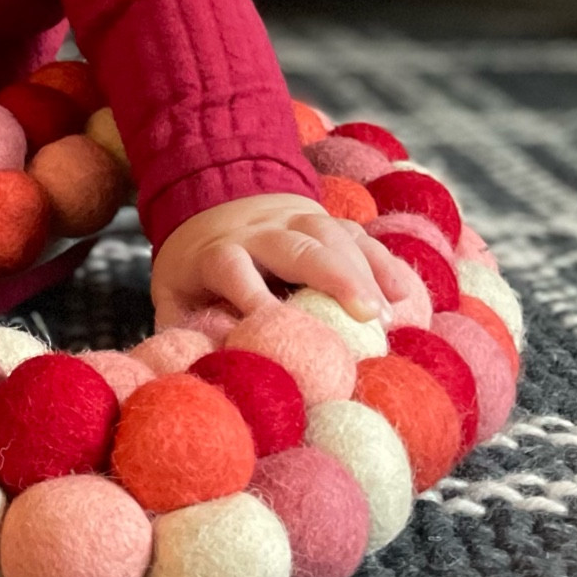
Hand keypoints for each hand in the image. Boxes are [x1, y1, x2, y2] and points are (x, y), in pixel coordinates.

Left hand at [151, 192, 418, 330]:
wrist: (212, 200)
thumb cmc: (196, 267)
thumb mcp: (173, 293)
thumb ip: (181, 331)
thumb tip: (192, 376)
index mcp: (218, 251)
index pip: (234, 269)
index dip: (253, 296)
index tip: (276, 329)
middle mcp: (260, 231)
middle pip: (297, 246)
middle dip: (333, 277)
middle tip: (367, 317)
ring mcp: (294, 220)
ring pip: (333, 235)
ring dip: (364, 271)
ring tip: (387, 315)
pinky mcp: (322, 220)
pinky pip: (356, 234)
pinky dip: (381, 260)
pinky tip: (403, 292)